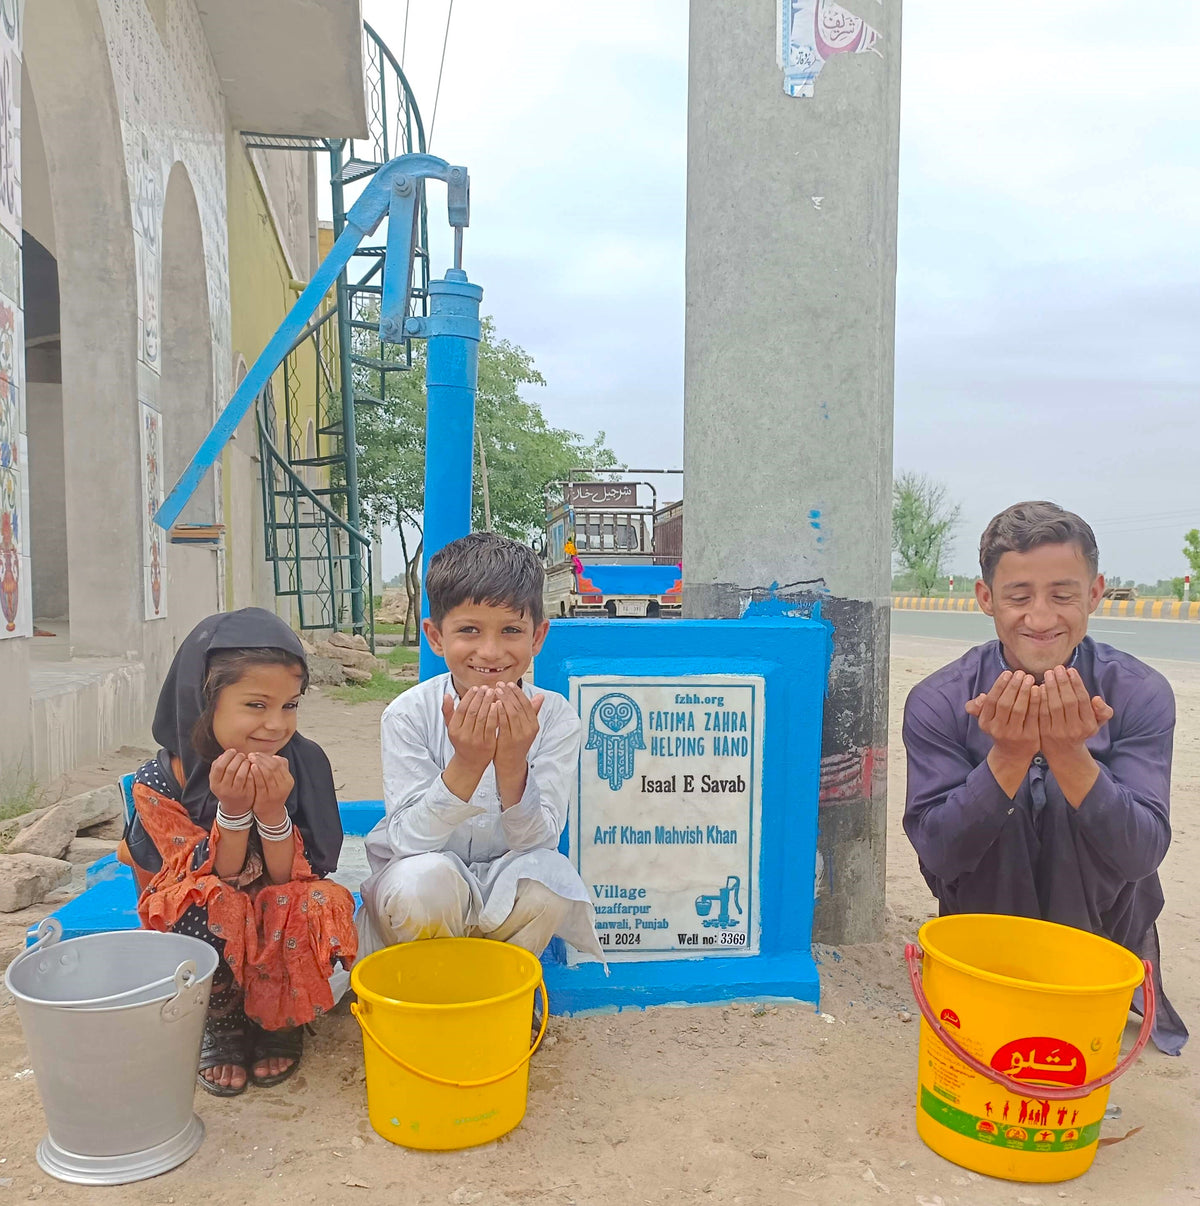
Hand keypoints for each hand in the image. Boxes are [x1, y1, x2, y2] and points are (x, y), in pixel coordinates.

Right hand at [209, 750, 255, 815]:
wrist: (235, 807)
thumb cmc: (227, 787)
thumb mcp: (219, 780)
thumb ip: (219, 766)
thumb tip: (226, 753)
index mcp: (214, 784)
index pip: (219, 767)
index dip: (226, 756)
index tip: (233, 751)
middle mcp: (223, 789)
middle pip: (230, 769)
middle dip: (237, 758)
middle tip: (242, 754)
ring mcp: (235, 793)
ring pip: (241, 775)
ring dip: (245, 764)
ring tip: (247, 760)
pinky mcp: (246, 794)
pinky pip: (250, 780)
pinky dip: (252, 771)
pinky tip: (254, 766)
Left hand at [247, 753, 293, 821]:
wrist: (271, 813)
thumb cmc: (274, 793)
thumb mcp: (281, 782)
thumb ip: (280, 769)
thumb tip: (274, 757)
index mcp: (288, 780)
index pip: (279, 763)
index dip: (267, 757)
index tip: (257, 753)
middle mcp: (284, 786)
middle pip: (273, 767)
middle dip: (261, 759)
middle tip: (251, 754)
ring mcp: (275, 792)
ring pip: (267, 774)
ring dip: (258, 764)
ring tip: (250, 759)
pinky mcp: (265, 798)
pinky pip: (260, 783)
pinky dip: (256, 774)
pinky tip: (251, 767)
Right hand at [442, 687, 499, 772]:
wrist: (470, 762)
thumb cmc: (462, 740)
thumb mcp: (452, 727)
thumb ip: (448, 711)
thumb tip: (446, 694)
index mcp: (454, 729)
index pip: (462, 708)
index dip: (469, 697)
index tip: (476, 688)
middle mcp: (464, 735)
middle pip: (473, 711)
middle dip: (480, 697)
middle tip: (486, 687)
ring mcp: (476, 740)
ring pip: (482, 718)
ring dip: (488, 703)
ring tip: (493, 692)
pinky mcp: (487, 744)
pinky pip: (491, 726)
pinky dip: (494, 714)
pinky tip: (498, 705)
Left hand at [494, 681, 544, 769]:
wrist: (511, 764)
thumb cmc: (516, 743)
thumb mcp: (527, 727)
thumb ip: (532, 712)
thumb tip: (541, 696)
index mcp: (534, 725)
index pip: (527, 704)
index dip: (518, 692)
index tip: (509, 684)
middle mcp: (529, 730)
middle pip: (519, 706)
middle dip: (509, 693)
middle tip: (499, 685)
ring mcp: (519, 735)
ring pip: (512, 712)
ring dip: (503, 699)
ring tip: (495, 691)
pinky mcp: (508, 740)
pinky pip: (503, 722)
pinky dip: (499, 711)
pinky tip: (493, 704)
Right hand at [965, 671, 1039, 797]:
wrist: (1013, 754)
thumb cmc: (1001, 728)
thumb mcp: (987, 719)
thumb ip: (981, 706)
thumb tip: (981, 697)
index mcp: (985, 723)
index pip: (991, 701)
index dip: (999, 685)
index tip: (1007, 673)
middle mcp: (998, 729)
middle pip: (1005, 704)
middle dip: (1013, 686)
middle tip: (1021, 673)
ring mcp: (1014, 734)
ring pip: (1019, 709)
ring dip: (1024, 692)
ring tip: (1030, 678)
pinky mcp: (1030, 737)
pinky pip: (1033, 716)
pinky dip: (1036, 702)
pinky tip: (1039, 690)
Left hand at [1038, 666, 1111, 752]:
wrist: (1064, 752)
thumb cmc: (1081, 730)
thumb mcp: (1096, 723)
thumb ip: (1102, 711)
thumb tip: (1097, 699)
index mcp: (1089, 725)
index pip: (1083, 700)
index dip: (1076, 683)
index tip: (1070, 670)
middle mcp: (1075, 729)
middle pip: (1068, 701)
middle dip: (1063, 682)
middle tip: (1057, 668)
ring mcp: (1058, 732)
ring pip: (1054, 706)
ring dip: (1051, 687)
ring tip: (1048, 673)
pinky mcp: (1044, 733)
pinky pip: (1041, 712)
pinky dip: (1040, 698)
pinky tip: (1039, 686)